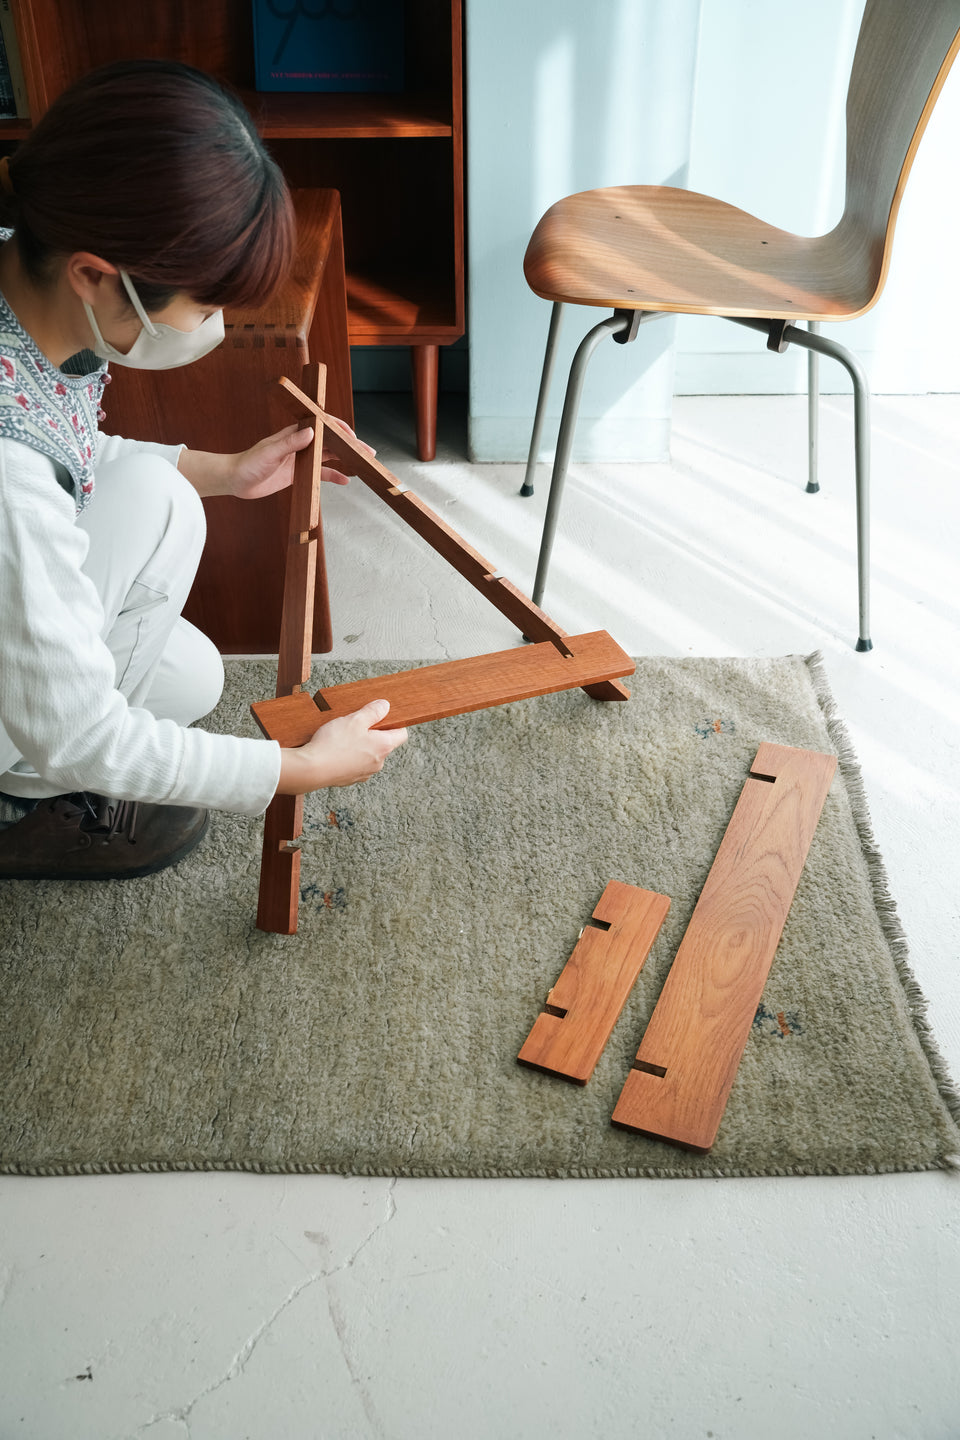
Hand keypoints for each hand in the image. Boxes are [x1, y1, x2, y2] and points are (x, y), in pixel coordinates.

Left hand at [230, 421, 376, 500]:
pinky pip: (320, 472)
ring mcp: (300, 458)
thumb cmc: (248, 463)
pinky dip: (333, 475)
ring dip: (345, 459)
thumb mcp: (270, 453)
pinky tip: (345, 480)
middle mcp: (300, 443)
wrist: (235, 479)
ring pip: (329, 456)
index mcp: (294, 434)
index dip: (339, 430)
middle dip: (349, 445)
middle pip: (330, 441)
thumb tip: (311, 431)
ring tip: (362, 464)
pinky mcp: (298, 472)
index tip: (353, 437)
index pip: (322, 426)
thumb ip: (290, 443)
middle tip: (367, 452)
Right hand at [276, 699, 407, 794]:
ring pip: (368, 754)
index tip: (383, 717)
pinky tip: (335, 750)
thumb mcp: (355, 719)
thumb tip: (385, 706)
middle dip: (372, 733)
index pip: (402, 734)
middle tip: (356, 724)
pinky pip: (355, 764)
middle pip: (383, 744)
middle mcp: (378, 763)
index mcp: (384, 746)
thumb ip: (373, 711)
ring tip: (342, 737)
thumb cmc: (334, 744)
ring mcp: (365, 773)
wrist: (311, 769)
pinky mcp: (350, 779)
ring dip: (360, 746)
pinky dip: (349, 757)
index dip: (395, 723)